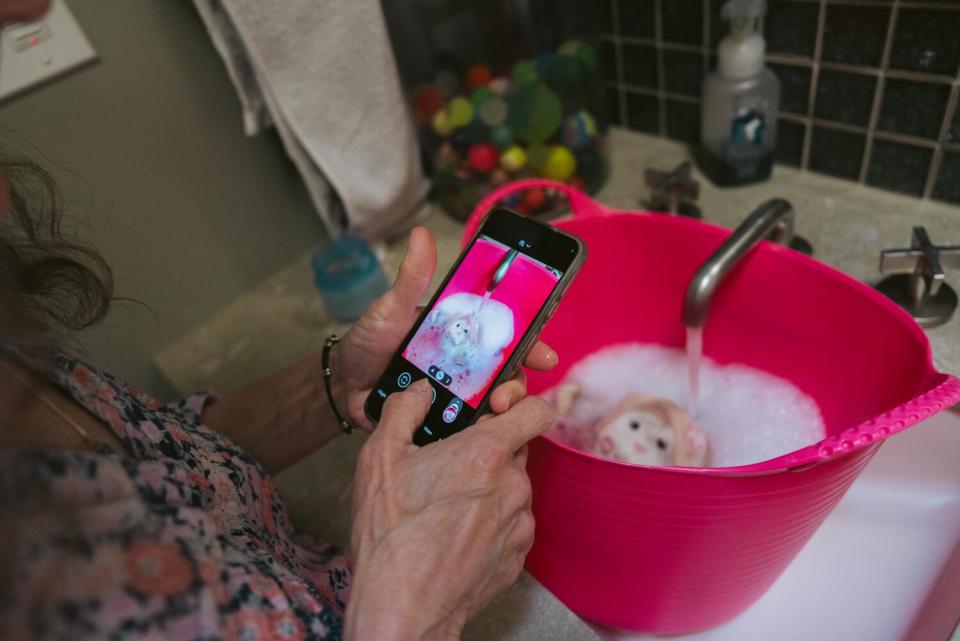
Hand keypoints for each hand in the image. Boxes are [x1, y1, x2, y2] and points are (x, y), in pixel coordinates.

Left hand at [334, 226, 557, 430]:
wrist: (342, 385)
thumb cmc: (368, 342)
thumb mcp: (391, 308)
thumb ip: (412, 277)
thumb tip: (421, 235)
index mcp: (461, 334)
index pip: (505, 337)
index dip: (531, 345)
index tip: (545, 356)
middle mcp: (465, 364)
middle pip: (508, 373)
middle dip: (519, 384)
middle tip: (508, 393)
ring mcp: (456, 394)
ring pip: (493, 403)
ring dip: (501, 408)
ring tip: (492, 412)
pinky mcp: (443, 420)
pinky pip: (467, 428)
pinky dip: (475, 431)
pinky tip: (473, 433)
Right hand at [344, 380, 554, 640]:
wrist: (403, 606)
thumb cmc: (390, 534)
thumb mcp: (380, 456)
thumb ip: (403, 409)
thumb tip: (420, 389)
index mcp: (486, 453)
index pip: (536, 410)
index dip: (518, 404)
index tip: (496, 411)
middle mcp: (513, 485)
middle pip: (516, 450)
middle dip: (488, 451)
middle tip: (449, 464)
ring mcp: (520, 524)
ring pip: (512, 489)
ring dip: (489, 489)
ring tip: (446, 506)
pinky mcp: (518, 556)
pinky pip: (511, 525)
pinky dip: (491, 523)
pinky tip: (455, 534)